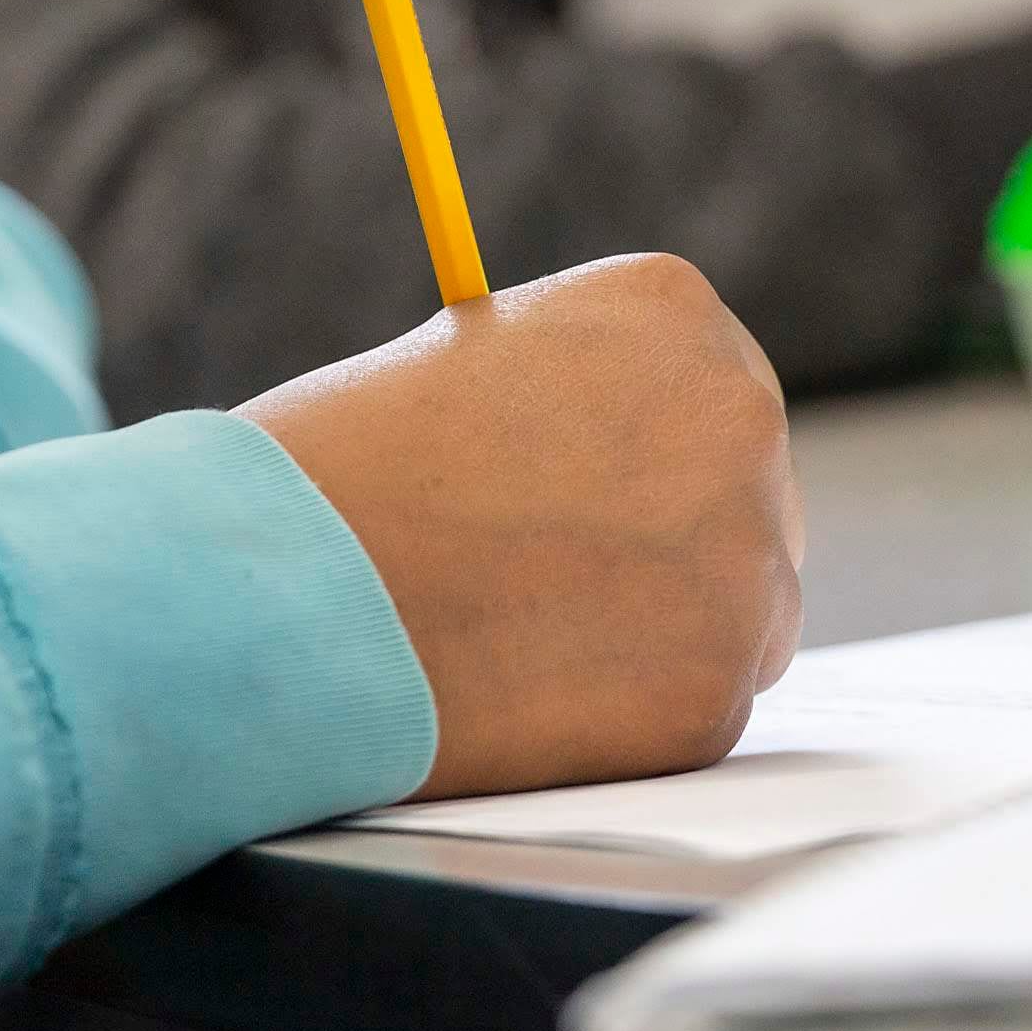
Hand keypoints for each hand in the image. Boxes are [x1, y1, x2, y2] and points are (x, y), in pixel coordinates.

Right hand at [238, 255, 803, 800]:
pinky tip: (531, 700)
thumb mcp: (461, 372)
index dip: (643, 454)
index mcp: (669, 310)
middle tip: (564, 588)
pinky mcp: (716, 691)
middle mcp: (736, 415)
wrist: (283, 592)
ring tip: (526, 641)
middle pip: (748, 496)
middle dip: (673, 546)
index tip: (592, 497)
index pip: (708, 386)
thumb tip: (615, 469)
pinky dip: (625, 720)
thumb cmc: (336, 470)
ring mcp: (742, 557)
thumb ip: (564, 403)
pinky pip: (696, 709)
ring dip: (662, 633)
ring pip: (742, 610)